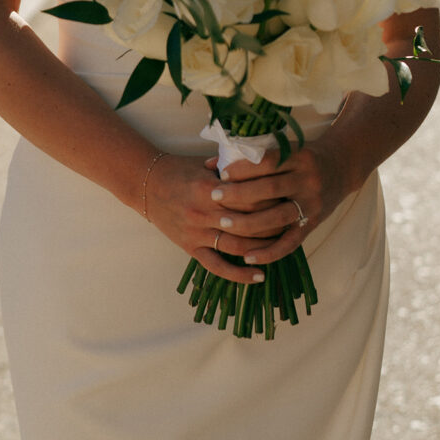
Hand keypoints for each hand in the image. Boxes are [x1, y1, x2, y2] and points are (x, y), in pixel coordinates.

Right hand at [143, 153, 278, 284]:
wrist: (146, 184)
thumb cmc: (178, 170)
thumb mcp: (205, 163)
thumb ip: (232, 167)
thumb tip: (262, 164)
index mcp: (210, 188)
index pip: (249, 197)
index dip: (270, 199)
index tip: (288, 198)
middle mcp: (204, 213)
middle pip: (247, 222)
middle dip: (272, 223)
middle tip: (292, 222)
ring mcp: (196, 233)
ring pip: (237, 245)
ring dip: (262, 249)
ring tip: (282, 248)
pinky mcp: (190, 248)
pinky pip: (217, 266)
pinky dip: (239, 274)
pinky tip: (258, 276)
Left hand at [203, 139, 365, 266]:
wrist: (343, 166)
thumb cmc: (304, 156)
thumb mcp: (286, 147)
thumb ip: (253, 155)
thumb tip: (210, 164)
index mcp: (299, 157)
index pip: (267, 162)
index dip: (243, 168)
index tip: (221, 174)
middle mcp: (307, 180)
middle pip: (269, 189)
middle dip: (239, 194)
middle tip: (214, 196)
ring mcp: (312, 204)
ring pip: (277, 217)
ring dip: (248, 223)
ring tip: (223, 224)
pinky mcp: (313, 224)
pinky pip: (290, 242)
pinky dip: (269, 252)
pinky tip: (248, 256)